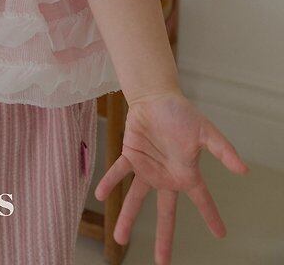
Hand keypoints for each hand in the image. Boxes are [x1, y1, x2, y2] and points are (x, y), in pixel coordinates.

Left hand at [94, 90, 249, 264]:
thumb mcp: (206, 131)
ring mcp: (147, 168)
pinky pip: (118, 172)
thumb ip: (223, 150)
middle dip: (163, 238)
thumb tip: (244, 170)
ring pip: (136, 198)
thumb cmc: (181, 113)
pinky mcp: (130, 155)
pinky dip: (110, 183)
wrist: (156, 97)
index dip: (211, 216)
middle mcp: (165, 176)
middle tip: (161, 263)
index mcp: (186, 173)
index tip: (221, 234)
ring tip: (119, 239)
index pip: (202, 200)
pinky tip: (101, 196)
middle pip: (165, 213)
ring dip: (127, 217)